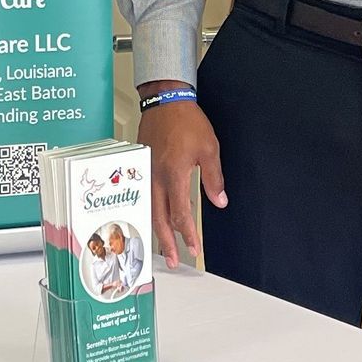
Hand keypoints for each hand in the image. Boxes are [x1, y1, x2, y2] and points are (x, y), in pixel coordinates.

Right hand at [141, 91, 226, 266]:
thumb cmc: (186, 121)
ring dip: (155, 230)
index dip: (187, 234)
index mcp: (174, 174)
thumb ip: (213, 179)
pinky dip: (148, 212)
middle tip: (173, 260)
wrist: (165, 101)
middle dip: (167, 242)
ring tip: (161, 246)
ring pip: (149, 209)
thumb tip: (220, 201)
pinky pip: (144, 195)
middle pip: (159, 218)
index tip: (194, 248)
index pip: (180, 214)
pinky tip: (151, 219)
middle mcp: (156, 177)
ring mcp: (146, 173)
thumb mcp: (209, 149)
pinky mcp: (141, 168)